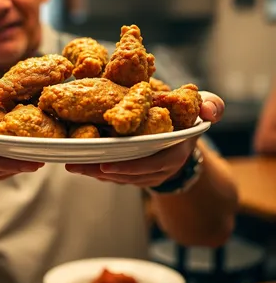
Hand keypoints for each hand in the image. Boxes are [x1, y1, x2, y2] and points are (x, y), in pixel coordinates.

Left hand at [65, 90, 224, 186]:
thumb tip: (211, 111)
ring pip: (118, 177)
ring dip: (94, 172)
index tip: (106, 166)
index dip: (130, 168)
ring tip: (71, 164)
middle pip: (127, 174)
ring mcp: (145, 172)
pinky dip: (98, 170)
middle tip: (76, 164)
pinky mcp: (134, 171)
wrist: (183, 139)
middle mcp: (158, 167)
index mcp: (173, 152)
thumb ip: (210, 106)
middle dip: (101, 172)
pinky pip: (115, 175)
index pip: (151, 164)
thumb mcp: (201, 110)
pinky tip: (79, 163)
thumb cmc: (187, 120)